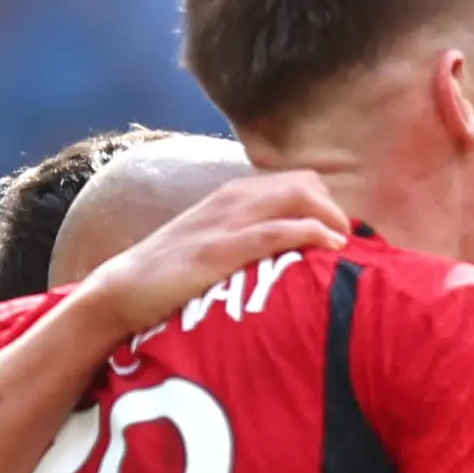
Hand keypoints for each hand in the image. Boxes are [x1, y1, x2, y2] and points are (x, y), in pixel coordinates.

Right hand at [68, 172, 350, 337]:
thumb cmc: (172, 276)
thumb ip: (248, 241)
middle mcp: (233, 199)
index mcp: (233, 196)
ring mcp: (226, 221)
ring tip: (347, 248)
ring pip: (297, 198)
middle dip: (335, 210)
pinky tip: (331, 248)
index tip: (345, 236)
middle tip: (351, 245)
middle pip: (305, 184)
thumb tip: (288, 259)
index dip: (327, 205)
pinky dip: (311, 234)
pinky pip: (277, 231)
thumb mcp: (215, 246)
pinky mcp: (220, 249)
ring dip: (331, 219)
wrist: (123, 290)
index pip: (297, 182)